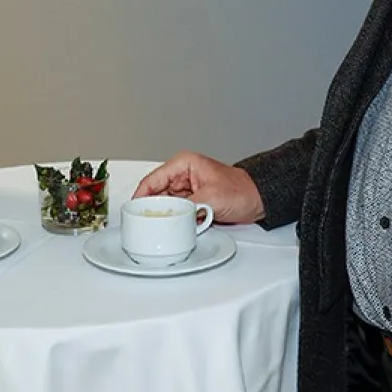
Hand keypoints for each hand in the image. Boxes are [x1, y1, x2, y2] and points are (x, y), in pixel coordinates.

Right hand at [134, 152, 264, 224]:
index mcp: (183, 164)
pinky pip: (176, 211)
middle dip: (153, 209)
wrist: (258, 200)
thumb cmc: (241, 191)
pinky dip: (174, 219)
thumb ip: (187, 207)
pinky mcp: (192, 201)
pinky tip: (174, 227)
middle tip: (146, 224)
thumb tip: (170, 217)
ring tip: (161, 226)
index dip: (140, 197)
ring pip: (165, 204)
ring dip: (165, 215)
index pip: (152, 180)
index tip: (133, 212)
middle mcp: (181, 175)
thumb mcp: (211, 198)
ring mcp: (186, 189)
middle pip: (156, 194)